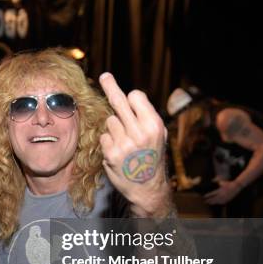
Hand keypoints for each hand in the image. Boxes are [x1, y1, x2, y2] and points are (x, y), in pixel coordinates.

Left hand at [98, 73, 170, 216]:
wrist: (147, 188)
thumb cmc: (152, 157)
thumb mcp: (158, 136)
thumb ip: (145, 118)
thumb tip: (130, 97)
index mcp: (154, 125)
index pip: (136, 97)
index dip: (132, 98)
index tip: (129, 97)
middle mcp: (139, 133)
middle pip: (119, 102)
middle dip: (111, 86)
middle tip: (104, 75)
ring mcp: (123, 143)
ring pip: (110, 121)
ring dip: (115, 128)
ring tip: (126, 142)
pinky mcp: (110, 153)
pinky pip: (104, 136)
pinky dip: (109, 141)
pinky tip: (119, 152)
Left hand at [204, 179, 241, 204]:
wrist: (236, 187)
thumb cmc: (228, 184)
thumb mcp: (222, 182)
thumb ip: (217, 181)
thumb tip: (212, 180)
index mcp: (220, 190)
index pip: (212, 194)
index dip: (208, 195)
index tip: (204, 196)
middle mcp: (222, 195)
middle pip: (214, 199)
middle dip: (209, 200)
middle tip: (204, 201)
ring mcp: (225, 198)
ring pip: (217, 202)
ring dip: (212, 202)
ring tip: (208, 203)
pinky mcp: (227, 200)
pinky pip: (221, 202)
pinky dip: (218, 203)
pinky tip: (215, 203)